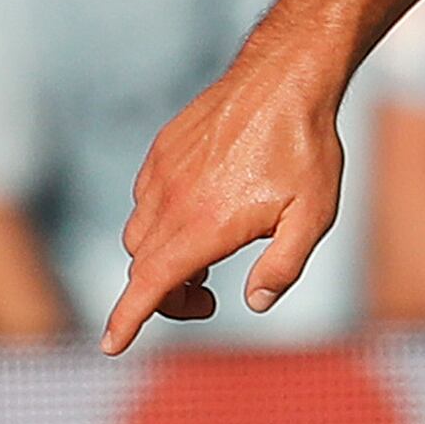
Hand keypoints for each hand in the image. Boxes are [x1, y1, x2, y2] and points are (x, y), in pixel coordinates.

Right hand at [103, 40, 350, 352]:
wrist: (284, 78)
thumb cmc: (305, 149)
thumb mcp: (313, 217)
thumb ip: (283, 267)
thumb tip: (254, 303)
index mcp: (205, 225)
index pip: (150, 284)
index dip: (126, 320)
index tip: (111, 346)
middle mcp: (173, 201)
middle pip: (144, 269)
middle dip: (165, 297)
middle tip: (208, 299)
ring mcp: (163, 173)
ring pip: (139, 235)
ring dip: (160, 260)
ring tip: (204, 259)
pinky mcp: (162, 151)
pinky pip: (144, 200)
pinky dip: (160, 223)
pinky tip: (199, 214)